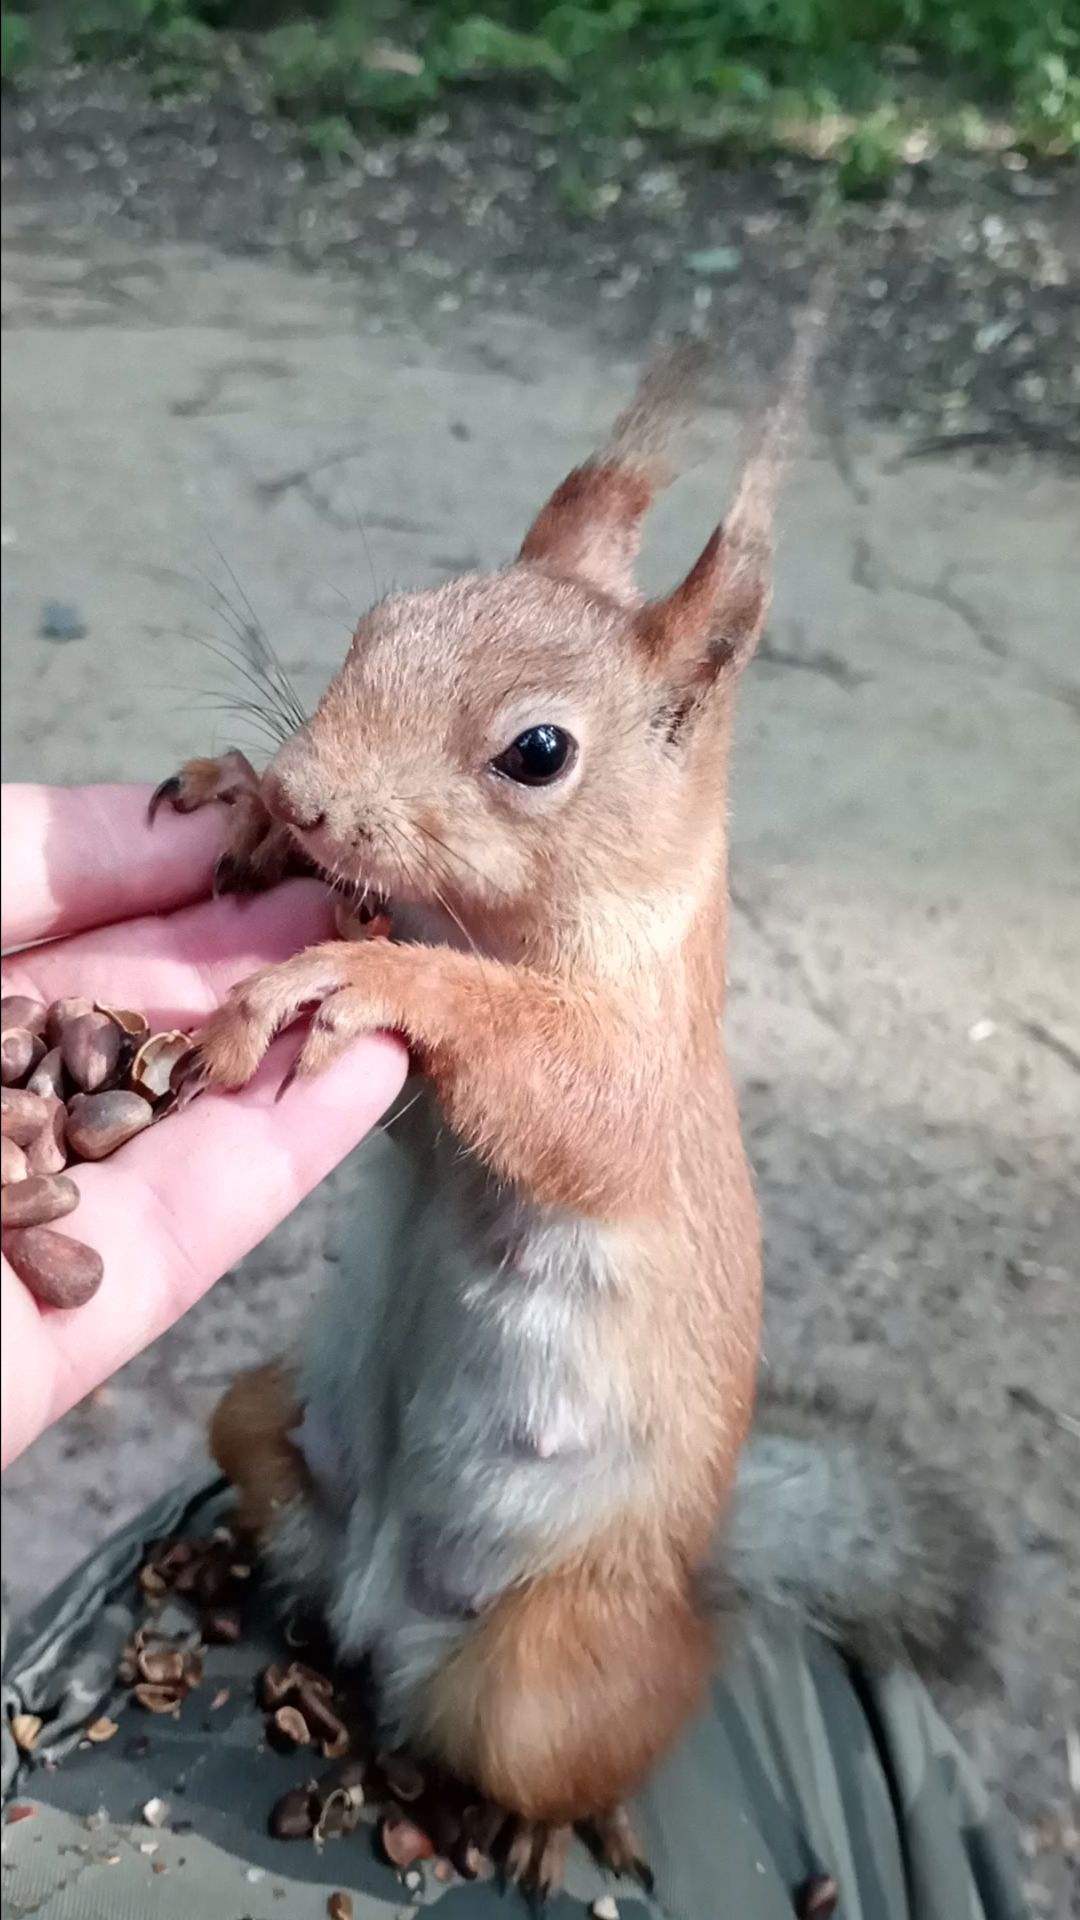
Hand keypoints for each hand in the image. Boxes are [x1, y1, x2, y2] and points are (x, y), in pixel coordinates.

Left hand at [1, 784, 406, 1468]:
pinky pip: (179, 1241)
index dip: (150, 855)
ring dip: (284, 1036)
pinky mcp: (46, 1351)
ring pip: (165, 1120)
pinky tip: (368, 1073)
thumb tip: (161, 822)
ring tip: (395, 959)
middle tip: (358, 881)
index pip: (34, 901)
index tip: (259, 811)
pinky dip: (278, 1158)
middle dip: (238, 937)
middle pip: (114, 1007)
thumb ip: (11, 866)